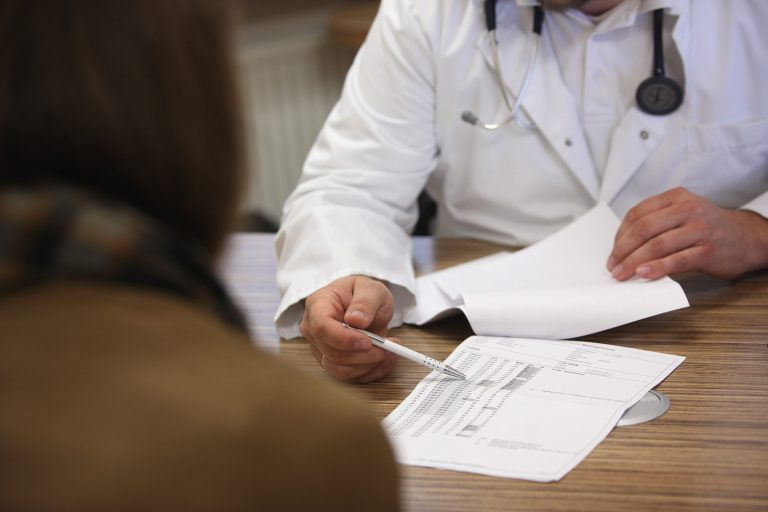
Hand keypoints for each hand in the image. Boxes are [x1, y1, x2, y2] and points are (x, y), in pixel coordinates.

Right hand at [300, 275, 398, 382]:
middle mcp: (313, 328)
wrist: (365, 305)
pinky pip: (348, 375)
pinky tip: (384, 360)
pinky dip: (370, 371)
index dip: (344, 339)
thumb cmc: (363, 293)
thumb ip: (365, 302)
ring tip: (390, 351)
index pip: (322, 327)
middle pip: (332, 353)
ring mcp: (320, 347)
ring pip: (340, 369)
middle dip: (364, 354)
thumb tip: (356, 320)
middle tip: (389, 346)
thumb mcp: (371, 289)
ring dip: (368, 364)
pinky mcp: (331, 361)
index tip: (368, 341)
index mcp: (318, 304)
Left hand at [607, 187, 767, 280]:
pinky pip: (676, 260)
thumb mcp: (683, 213)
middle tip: (613, 266)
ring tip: (622, 274)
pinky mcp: (707, 251)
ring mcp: (699, 229)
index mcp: (676, 197)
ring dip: (634, 262)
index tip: (613, 252)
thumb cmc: (706, 228)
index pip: (637, 214)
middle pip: (644, 229)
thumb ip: (656, 222)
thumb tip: (622, 246)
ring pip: (657, 245)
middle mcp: (687, 209)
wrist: (746, 238)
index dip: (620, 235)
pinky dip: (656, 268)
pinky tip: (643, 274)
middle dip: (623, 250)